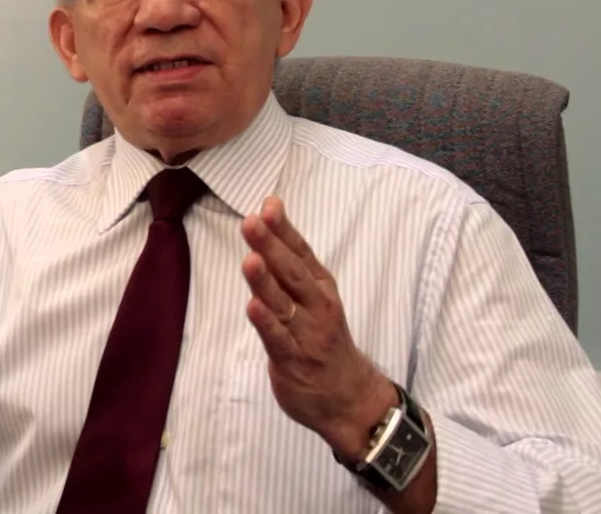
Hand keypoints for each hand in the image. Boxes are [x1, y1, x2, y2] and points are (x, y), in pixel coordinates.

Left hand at [240, 196, 398, 459]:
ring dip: (266, 282)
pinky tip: (252, 307)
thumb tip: (266, 218)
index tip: (269, 204)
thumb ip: (288, 263)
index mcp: (320, 287)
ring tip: (251, 260)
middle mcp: (316, 306)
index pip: (301, 252)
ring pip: (283, 304)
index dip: (284, 229)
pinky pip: (278, 339)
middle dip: (272, 247)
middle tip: (253, 223)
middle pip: (291, 273)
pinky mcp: (293, 361)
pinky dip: (266, 323)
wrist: (350, 397)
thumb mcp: (314, 297)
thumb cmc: (323, 338)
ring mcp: (306, 334)